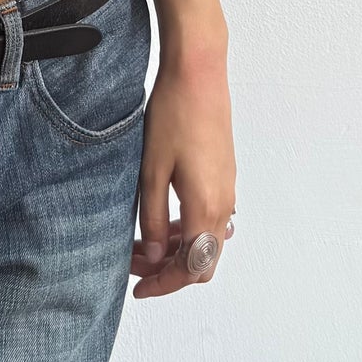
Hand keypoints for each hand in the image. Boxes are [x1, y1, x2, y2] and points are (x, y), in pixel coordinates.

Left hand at [130, 46, 234, 298]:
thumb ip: (151, 218)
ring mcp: (227, 188)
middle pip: (203, 261)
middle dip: (169, 270)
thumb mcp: (151, 170)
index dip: (163, 284)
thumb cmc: (173, 115)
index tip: (138, 289)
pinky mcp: (224, 174)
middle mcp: (223, 204)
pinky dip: (187, 228)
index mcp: (206, 207)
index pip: (190, 268)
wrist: (199, 72)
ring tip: (142, 240)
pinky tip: (163, 217)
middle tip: (134, 262)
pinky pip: (210, 217)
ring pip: (207, 239)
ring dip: (177, 248)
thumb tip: (153, 256)